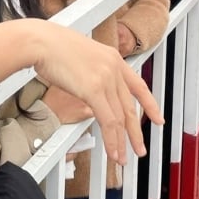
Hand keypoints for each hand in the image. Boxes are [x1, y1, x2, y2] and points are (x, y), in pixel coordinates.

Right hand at [13, 21, 162, 161]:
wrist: (40, 41)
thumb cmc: (51, 45)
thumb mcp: (81, 56)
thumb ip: (91, 72)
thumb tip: (91, 88)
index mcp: (113, 57)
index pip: (138, 85)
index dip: (150, 104)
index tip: (157, 118)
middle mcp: (114, 67)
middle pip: (130, 106)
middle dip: (136, 131)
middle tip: (140, 148)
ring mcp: (105, 78)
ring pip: (120, 118)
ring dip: (122, 141)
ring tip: (123, 158)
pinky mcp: (94, 90)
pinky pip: (108, 121)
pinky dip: (111, 140)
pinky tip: (112, 151)